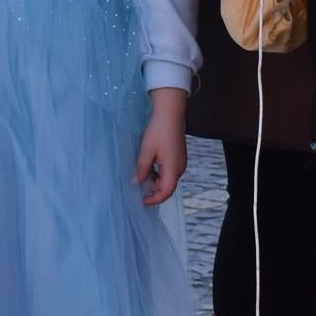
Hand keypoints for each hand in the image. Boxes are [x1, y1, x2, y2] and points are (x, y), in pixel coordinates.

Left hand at [132, 91, 187, 206]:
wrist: (170, 113)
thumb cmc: (159, 130)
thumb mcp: (147, 150)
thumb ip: (142, 168)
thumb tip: (136, 182)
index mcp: (173, 168)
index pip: (166, 191)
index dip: (154, 199)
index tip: (142, 201)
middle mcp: (179, 167)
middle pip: (167, 186)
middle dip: (152, 190)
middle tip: (137, 188)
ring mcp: (180, 162)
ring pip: (167, 179)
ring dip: (154, 181)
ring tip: (139, 176)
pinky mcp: (178, 157)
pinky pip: (168, 170)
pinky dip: (158, 173)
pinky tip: (147, 167)